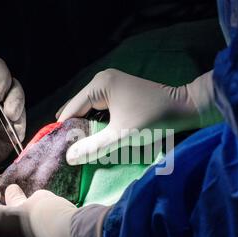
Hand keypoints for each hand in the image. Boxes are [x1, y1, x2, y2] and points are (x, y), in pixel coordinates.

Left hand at [0, 57, 25, 163]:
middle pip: (12, 86)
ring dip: (18, 115)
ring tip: (11, 128)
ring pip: (19, 104)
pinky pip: (21, 124)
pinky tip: (12, 137)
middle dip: (14, 99)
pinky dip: (19, 129)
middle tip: (9, 115)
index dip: (0, 76)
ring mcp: (2, 110)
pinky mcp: (10, 126)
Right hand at [57, 69, 220, 164]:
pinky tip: (93, 136)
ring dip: (85, 125)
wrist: (183, 107)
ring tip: (76, 146)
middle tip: (65, 150)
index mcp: (99, 84)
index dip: (62, 129)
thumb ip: (93, 147)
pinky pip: (100, 107)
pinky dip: (96, 121)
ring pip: (89, 108)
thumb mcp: (121, 135)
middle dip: (73, 128)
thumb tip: (68, 157)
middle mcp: (102, 79)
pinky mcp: (119, 90)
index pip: (72, 109)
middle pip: (79, 107)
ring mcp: (111, 83)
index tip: (54, 148)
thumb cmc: (153, 119)